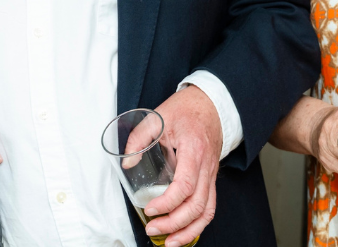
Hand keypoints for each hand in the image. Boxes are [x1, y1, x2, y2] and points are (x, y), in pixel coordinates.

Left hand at [140, 86, 222, 246]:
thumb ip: (139, 137)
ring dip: (188, 231)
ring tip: (169, 242)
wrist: (211, 104)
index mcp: (194, 150)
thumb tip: (126, 162)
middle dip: (174, 223)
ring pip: (207, 212)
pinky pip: (209, 207)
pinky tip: (183, 233)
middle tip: (152, 228)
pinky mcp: (211, 179)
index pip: (184, 185)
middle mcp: (206, 166)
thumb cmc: (186, 110)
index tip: (149, 209)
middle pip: (196, 205)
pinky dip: (198, 225)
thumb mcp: (158, 116)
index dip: (167, 203)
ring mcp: (211, 174)